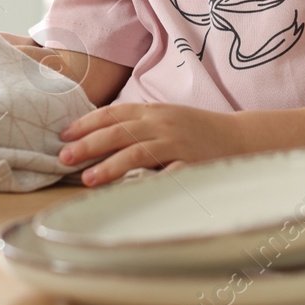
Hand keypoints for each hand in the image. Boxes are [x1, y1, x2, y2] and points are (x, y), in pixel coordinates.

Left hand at [58, 104, 246, 186]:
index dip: (86, 123)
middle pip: (119, 132)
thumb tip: (98, 136)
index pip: (113, 113)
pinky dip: (146, 182)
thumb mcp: (167, 119)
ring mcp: (176, 144)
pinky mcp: (190, 164)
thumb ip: (138, 124)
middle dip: (88, 144)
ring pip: (136, 152)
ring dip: (109, 166)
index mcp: (154, 111)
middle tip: (64, 157)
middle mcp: (162, 124)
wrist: (240, 137)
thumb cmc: (198, 131)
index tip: (64, 135)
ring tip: (88, 179)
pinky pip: (165, 174)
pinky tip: (129, 193)